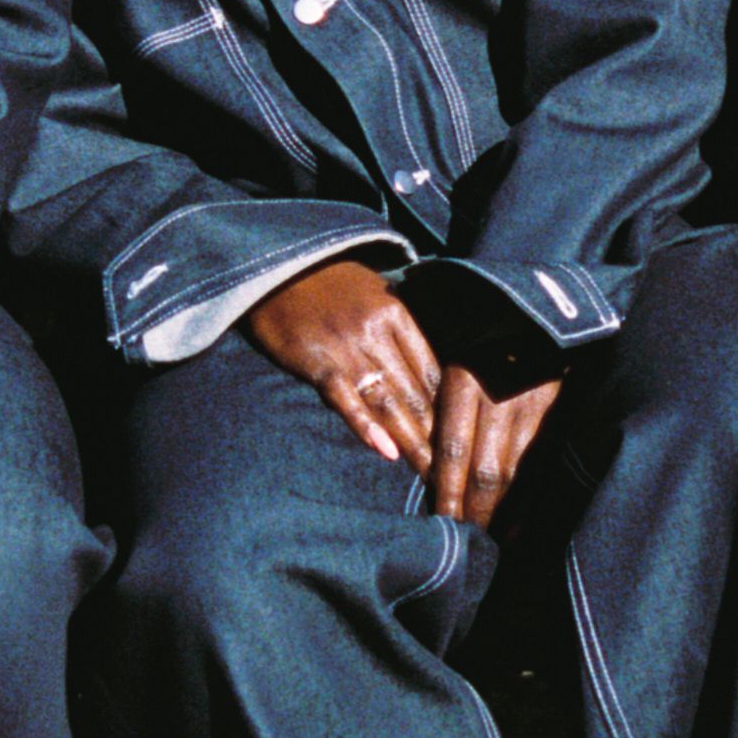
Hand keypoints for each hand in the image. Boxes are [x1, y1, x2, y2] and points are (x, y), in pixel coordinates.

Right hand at [245, 258, 439, 473]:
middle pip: (415, 392)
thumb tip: (429, 371)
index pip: (434, 371)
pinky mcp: (315, 360)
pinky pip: (346, 399)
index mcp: (397, 314)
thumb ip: (401, 329)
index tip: (461, 440)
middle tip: (452, 470)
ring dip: (410, 441)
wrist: (276, 264)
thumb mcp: (373, 293)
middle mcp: (377, 330)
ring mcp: (346, 346)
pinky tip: (386, 451)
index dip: (450, 410)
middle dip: (436, 436)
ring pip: (388, 400)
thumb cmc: (327, 284)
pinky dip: (366, 427)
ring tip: (427, 473)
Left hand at [427, 363, 559, 529]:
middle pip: (484, 470)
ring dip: (500, 514)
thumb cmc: (483, 347)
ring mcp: (532, 409)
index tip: (441, 520)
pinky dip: (528, 503)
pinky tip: (516, 527)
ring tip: (487, 540)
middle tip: (464, 541)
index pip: (453, 450)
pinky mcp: (556, 417)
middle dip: (474, 511)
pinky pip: (540, 469)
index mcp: (464, 382)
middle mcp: (499, 398)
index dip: (448, 491)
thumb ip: (439, 410)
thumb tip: (423, 467)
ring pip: (514, 474)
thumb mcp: (453, 364)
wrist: (538, 320)